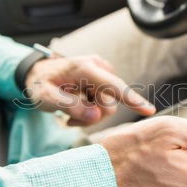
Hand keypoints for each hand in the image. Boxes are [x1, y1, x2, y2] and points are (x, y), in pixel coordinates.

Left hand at [24, 55, 155, 125]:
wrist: (36, 73)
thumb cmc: (39, 84)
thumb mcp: (45, 97)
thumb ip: (69, 107)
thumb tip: (95, 116)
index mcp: (85, 68)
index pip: (113, 87)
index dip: (132, 100)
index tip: (150, 110)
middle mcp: (98, 67)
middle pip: (109, 103)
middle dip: (93, 116)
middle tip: (70, 120)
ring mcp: (101, 73)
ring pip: (107, 106)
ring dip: (90, 115)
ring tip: (70, 114)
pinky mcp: (102, 79)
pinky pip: (104, 102)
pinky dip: (91, 110)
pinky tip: (76, 108)